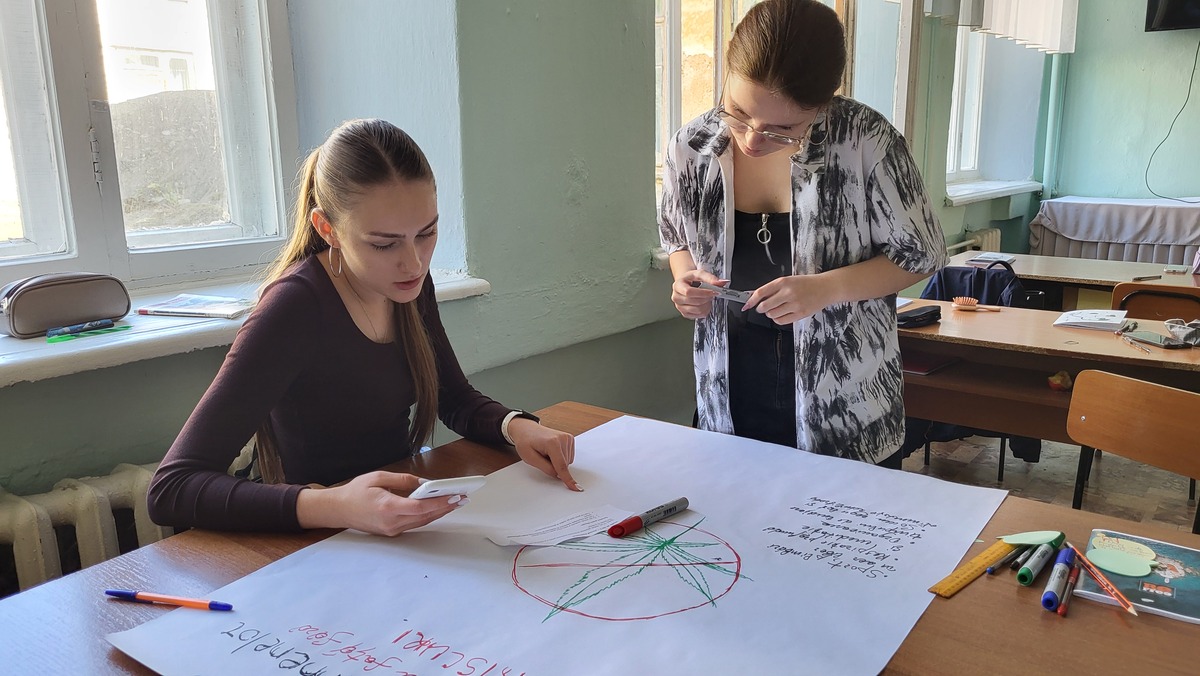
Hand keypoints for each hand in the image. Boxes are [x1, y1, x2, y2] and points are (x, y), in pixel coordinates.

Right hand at [295, 471, 464, 535]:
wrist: (338, 510)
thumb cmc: (355, 492)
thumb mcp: (379, 478)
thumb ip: (403, 480)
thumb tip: (424, 483)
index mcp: (387, 507)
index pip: (420, 507)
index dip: (440, 502)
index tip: (455, 496)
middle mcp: (391, 522)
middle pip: (425, 517)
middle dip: (446, 507)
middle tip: (463, 498)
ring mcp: (392, 529)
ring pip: (422, 522)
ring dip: (439, 512)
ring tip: (455, 501)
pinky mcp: (392, 531)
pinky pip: (414, 523)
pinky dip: (428, 516)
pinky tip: (437, 507)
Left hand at [507, 417, 580, 490]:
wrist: (526, 430)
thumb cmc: (526, 442)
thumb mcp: (530, 458)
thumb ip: (546, 468)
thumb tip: (558, 475)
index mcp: (552, 442)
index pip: (561, 465)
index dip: (568, 479)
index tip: (576, 488)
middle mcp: (562, 438)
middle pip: (564, 465)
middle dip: (553, 466)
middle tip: (542, 456)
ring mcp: (567, 438)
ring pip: (567, 462)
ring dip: (557, 461)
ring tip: (546, 452)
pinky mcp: (570, 439)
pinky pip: (568, 457)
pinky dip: (560, 457)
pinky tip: (552, 450)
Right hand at [671, 269, 725, 319]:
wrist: (687, 284)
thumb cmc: (692, 279)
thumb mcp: (700, 274)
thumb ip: (710, 278)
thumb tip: (721, 282)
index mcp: (677, 286)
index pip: (689, 292)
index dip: (703, 293)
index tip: (713, 291)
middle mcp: (676, 297)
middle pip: (695, 302)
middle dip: (707, 298)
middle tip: (712, 293)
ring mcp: (680, 307)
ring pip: (698, 310)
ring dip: (707, 304)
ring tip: (707, 298)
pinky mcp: (685, 314)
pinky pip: (699, 315)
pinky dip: (705, 310)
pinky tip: (704, 303)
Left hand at [743, 274, 835, 324]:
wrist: (826, 287)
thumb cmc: (807, 283)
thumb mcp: (789, 280)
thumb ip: (773, 288)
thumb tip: (755, 295)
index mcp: (783, 282)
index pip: (761, 292)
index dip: (751, 300)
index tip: (746, 304)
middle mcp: (788, 293)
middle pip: (765, 306)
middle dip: (761, 308)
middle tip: (763, 307)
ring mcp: (795, 304)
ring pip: (772, 315)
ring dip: (771, 313)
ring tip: (778, 308)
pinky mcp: (800, 314)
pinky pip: (781, 321)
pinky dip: (778, 319)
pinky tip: (782, 314)